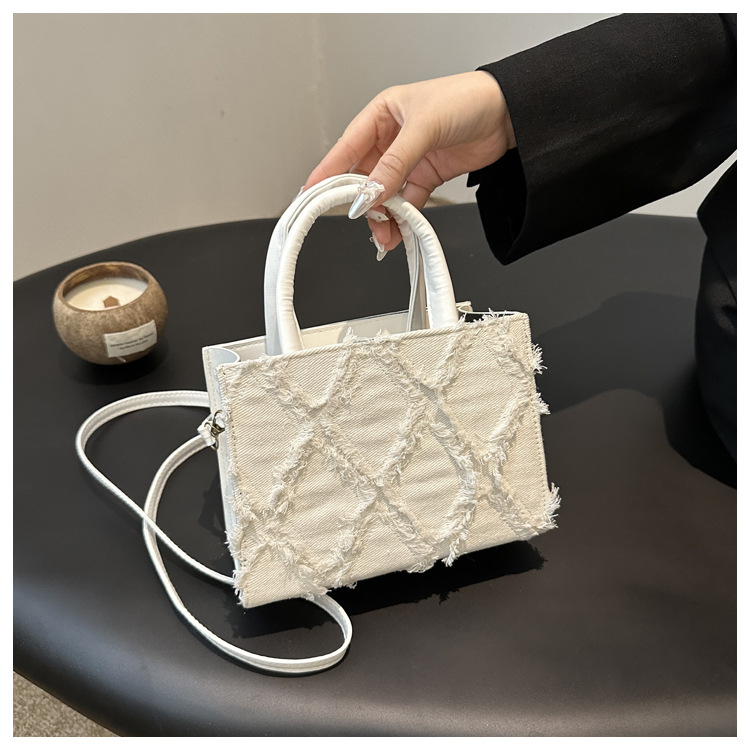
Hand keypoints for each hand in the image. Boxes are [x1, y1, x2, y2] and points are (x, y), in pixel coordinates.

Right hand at [304, 71, 515, 253]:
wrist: (510, 114)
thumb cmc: (468, 99)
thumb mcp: (425, 127)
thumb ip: (396, 162)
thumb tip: (372, 190)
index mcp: (383, 114)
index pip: (347, 147)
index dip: (328, 172)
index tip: (312, 193)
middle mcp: (392, 138)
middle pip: (364, 176)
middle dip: (360, 201)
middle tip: (359, 219)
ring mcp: (409, 159)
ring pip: (384, 193)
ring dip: (382, 215)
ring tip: (384, 233)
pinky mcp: (427, 176)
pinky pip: (408, 202)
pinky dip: (403, 218)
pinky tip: (399, 231)